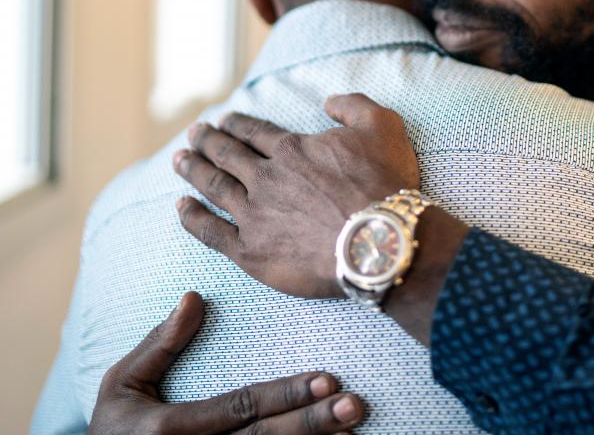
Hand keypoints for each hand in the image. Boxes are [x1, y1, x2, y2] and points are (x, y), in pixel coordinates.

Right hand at [88, 291, 363, 433]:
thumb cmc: (114, 427)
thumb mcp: (121, 384)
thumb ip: (158, 345)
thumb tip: (195, 297)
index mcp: (170, 430)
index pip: (239, 408)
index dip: (283, 394)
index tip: (325, 377)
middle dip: (312, 424)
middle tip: (353, 404)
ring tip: (353, 427)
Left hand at [174, 93, 419, 298]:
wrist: (379, 241)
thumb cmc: (384, 184)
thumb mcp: (383, 126)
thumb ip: (353, 105)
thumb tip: (328, 101)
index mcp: (293, 150)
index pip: (255, 133)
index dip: (237, 125)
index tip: (223, 120)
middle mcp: (266, 178)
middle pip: (227, 155)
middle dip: (207, 142)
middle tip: (193, 133)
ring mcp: (254, 215)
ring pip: (214, 187)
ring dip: (193, 171)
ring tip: (178, 160)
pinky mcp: (250, 251)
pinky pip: (210, 231)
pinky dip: (192, 218)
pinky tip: (180, 207)